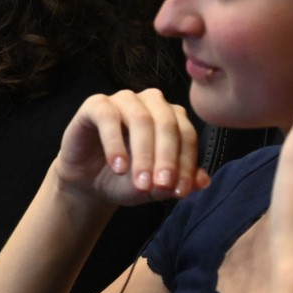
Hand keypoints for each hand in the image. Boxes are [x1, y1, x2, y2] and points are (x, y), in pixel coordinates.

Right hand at [53, 88, 208, 207]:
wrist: (89, 182)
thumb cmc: (126, 179)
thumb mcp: (154, 187)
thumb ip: (177, 183)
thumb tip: (203, 182)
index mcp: (172, 117)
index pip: (186, 135)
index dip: (186, 164)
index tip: (180, 192)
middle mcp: (152, 103)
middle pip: (167, 124)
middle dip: (166, 158)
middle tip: (161, 186)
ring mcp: (124, 100)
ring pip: (141, 118)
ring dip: (143, 153)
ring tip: (139, 182)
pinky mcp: (96, 104)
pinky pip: (108, 117)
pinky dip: (115, 143)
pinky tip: (118, 166)